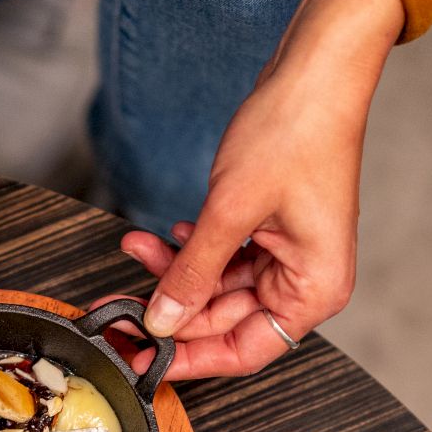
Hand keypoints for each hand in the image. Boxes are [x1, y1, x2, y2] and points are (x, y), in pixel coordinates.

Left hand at [132, 0, 404, 377]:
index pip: (243, 350)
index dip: (188, 358)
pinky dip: (191, 250)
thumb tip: (161, 322)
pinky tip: (163, 233)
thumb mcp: (229, 212)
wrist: (314, 71)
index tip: (140, 359)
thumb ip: (193, 273)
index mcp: (314, 290)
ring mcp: (288, 255)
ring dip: (174, 270)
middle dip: (170, 307)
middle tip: (116, 303)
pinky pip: (223, 257)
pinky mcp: (270, 230)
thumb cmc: (294, 133)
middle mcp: (306, 280)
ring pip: (217, 287)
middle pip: (225, 320)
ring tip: (135, 245)